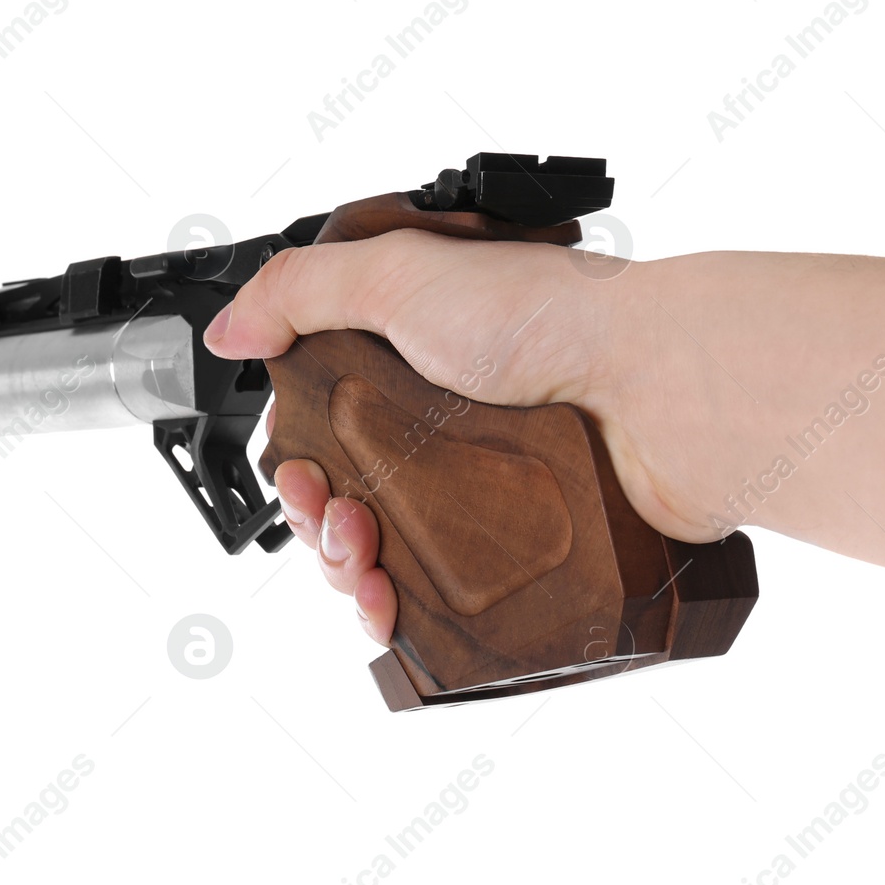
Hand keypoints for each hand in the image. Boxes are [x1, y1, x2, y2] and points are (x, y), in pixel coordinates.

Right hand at [203, 229, 730, 644]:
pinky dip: (394, 612)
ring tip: (364, 561)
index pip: (319, 423)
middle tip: (336, 516)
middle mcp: (438, 428)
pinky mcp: (511, 550)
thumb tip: (229, 328)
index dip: (295, 455)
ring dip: (344, 567)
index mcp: (407, 361)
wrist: (655, 392)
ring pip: (378, 555)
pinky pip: (435, 601)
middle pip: (340, 496)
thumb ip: (298, 290)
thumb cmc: (551, 319)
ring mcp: (475, 494)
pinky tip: (387, 609)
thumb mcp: (402, 272)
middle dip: (315, 517)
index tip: (300, 472)